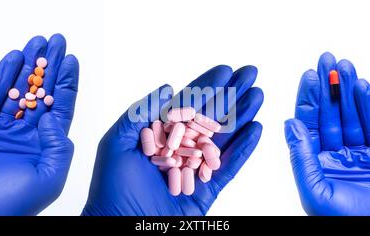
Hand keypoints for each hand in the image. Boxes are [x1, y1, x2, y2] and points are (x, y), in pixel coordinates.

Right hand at [0, 34, 78, 214]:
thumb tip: (52, 118)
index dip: (66, 84)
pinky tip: (14, 58)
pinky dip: (2, 75)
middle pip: (42, 92)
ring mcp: (2, 128)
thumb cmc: (10, 205)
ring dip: (29, 65)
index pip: (60, 108)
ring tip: (38, 43)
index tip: (71, 61)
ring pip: (19, 88)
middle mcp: (26, 134)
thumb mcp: (49, 179)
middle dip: (50, 66)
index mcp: (45, 146)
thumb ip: (59, 148)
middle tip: (57, 42)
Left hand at [83, 65, 262, 215]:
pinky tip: (256, 129)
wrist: (120, 226)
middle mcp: (180, 148)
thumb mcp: (118, 142)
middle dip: (231, 94)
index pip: (186, 105)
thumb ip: (141, 113)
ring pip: (223, 138)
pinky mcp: (207, 189)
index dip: (206, 86)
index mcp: (160, 135)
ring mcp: (195, 168)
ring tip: (258, 94)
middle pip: (209, 117)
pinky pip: (229, 167)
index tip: (224, 69)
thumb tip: (168, 87)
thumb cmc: (111, 187)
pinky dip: (244, 149)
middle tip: (250, 73)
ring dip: (242, 116)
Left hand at [284, 52, 369, 215]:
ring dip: (347, 90)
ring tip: (345, 66)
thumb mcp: (314, 190)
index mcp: (313, 164)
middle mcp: (332, 157)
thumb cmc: (344, 222)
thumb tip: (289, 123)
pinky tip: (362, 87)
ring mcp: (357, 156)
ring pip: (351, 116)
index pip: (307, 125)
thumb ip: (302, 156)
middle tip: (326, 59)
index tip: (308, 75)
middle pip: (329, 115)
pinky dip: (369, 107)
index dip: (308, 99)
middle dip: (327, 87)